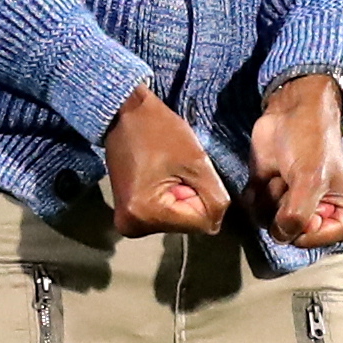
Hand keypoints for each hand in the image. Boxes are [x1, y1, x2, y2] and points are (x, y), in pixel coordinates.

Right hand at [102, 84, 228, 236]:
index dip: (206, 198)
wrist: (125, 115)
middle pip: (187, 224)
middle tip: (176, 170)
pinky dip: (170, 199)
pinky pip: (164, 216)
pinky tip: (159, 178)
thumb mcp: (197, 162)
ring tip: (166, 172)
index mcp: (146, 214)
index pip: (201, 223)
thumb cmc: (159, 130)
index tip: (191, 173)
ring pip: (177, 221)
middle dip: (191, 198)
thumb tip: (218, 222)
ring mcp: (127, 224)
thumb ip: (215, 197)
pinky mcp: (128, 217)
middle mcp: (132, 227)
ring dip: (181, 197)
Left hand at [248, 75, 342, 248]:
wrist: (291, 109)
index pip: (311, 242)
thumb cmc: (312, 141)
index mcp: (342, 219)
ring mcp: (291, 207)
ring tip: (282, 172)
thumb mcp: (310, 180)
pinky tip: (267, 173)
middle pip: (286, 233)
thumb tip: (280, 235)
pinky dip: (255, 192)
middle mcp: (318, 218)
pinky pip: (253, 209)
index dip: (302, 221)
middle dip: (283, 203)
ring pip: (266, 222)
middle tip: (294, 178)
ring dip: (269, 195)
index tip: (307, 193)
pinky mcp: (269, 195)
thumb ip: (297, 216)